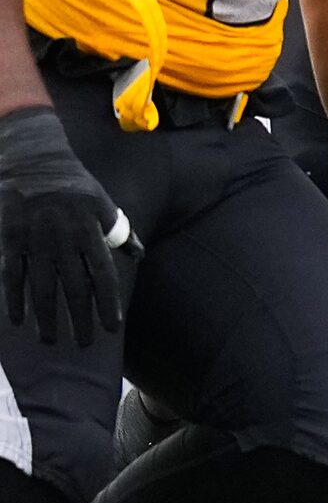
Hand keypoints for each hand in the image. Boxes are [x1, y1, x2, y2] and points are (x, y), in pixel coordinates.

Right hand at [0, 106, 137, 348]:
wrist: (33, 159)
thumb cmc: (73, 185)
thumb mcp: (103, 203)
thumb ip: (121, 231)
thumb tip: (140, 254)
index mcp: (90, 230)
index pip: (103, 274)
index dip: (108, 303)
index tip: (113, 327)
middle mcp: (64, 238)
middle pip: (74, 287)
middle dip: (80, 318)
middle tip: (83, 343)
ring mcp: (35, 239)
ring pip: (42, 286)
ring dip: (47, 317)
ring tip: (51, 340)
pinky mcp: (10, 238)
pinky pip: (12, 275)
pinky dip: (15, 299)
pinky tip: (18, 320)